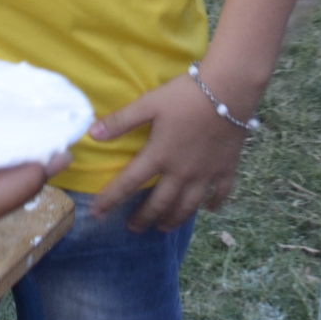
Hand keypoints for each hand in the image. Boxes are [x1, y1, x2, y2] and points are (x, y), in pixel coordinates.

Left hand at [87, 70, 255, 230]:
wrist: (227, 91)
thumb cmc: (185, 95)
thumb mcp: (149, 103)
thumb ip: (121, 121)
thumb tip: (92, 134)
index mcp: (159, 155)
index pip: (129, 183)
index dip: (111, 199)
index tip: (97, 213)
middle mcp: (181, 172)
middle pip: (160, 203)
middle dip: (144, 218)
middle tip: (133, 229)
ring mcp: (205, 173)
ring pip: (188, 206)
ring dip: (174, 219)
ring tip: (163, 228)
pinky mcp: (226, 168)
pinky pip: (220, 193)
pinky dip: (214, 204)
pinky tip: (210, 209)